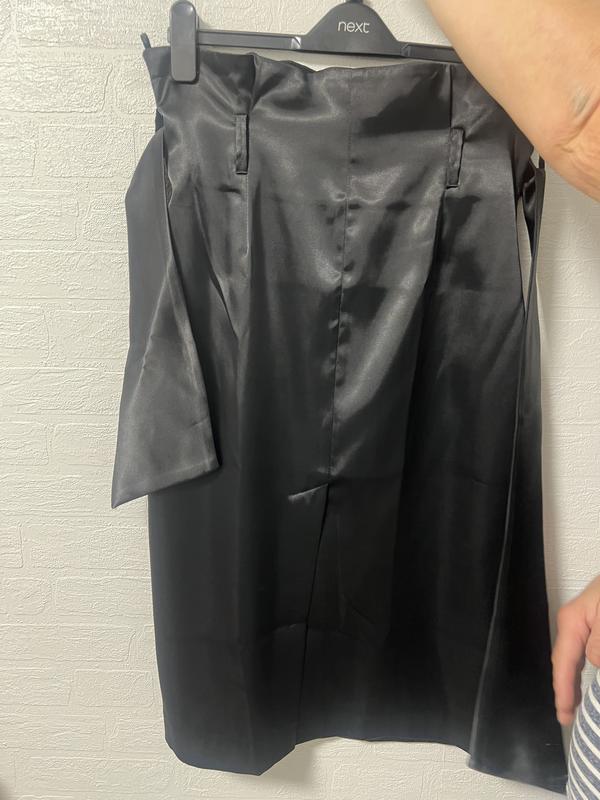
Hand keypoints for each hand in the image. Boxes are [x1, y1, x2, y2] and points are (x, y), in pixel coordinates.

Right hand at [552, 574, 599, 724]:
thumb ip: (598, 646)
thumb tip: (593, 664)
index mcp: (572, 621)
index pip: (564, 663)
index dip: (563, 691)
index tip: (564, 716)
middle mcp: (575, 622)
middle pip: (566, 661)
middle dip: (566, 689)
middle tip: (566, 718)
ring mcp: (586, 621)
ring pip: (578, 657)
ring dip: (576, 681)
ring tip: (575, 704)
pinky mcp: (597, 621)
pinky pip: (588, 650)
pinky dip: (586, 669)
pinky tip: (589, 679)